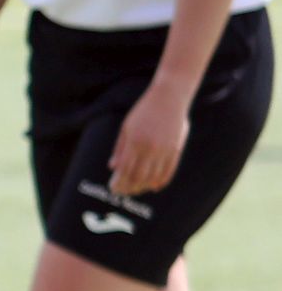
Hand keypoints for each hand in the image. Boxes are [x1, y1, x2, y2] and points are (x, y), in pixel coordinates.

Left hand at [110, 78, 194, 197]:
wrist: (170, 98)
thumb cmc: (144, 111)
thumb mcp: (126, 127)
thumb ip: (120, 148)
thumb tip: (113, 167)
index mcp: (135, 142)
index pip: (125, 170)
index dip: (119, 183)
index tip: (113, 188)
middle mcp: (151, 148)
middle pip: (139, 177)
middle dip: (129, 188)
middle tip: (122, 192)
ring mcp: (165, 150)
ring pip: (154, 177)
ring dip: (144, 187)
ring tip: (136, 190)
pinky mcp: (176, 149)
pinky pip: (169, 171)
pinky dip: (161, 181)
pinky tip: (154, 187)